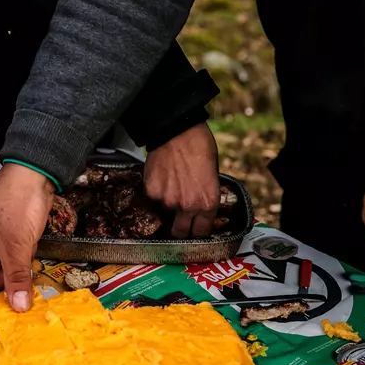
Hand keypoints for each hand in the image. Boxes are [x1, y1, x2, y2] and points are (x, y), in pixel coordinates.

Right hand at [0, 164, 54, 312]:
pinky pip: (6, 264)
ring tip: (25, 286)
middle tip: (13, 309)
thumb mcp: (16, 248)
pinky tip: (29, 272)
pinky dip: (16, 269)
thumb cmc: (15, 206)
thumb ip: (16, 280)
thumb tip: (18, 308)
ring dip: (9, 281)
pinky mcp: (4, 241)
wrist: (32, 176)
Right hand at [144, 122, 219, 237]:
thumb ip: (206, 198)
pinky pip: (153, 199)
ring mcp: (167, 201)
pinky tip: (163, 176)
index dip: (198, 232)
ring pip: (165, 213)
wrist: (178, 131)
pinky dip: (157, 192)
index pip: (201, 233)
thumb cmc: (199, 147)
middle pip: (181, 233)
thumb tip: (200, 209)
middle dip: (181, 229)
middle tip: (180, 220)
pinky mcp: (152, 192)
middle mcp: (187, 207)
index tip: (195, 229)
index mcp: (208, 204)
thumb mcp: (213, 176)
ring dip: (167, 205)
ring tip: (172, 184)